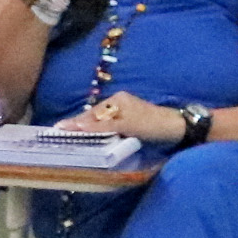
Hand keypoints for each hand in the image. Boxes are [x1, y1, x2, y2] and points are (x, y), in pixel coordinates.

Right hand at [61, 93, 181, 144]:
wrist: (179, 128)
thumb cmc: (154, 125)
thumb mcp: (128, 126)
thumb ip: (103, 126)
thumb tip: (78, 126)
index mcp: (117, 100)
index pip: (91, 113)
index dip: (75, 122)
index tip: (58, 129)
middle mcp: (118, 102)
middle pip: (93, 116)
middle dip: (78, 125)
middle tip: (59, 134)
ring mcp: (123, 111)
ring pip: (100, 121)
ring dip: (87, 129)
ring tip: (70, 137)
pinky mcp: (128, 121)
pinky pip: (107, 125)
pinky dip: (98, 131)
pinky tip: (91, 137)